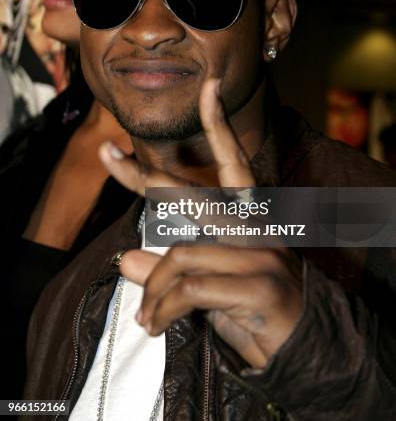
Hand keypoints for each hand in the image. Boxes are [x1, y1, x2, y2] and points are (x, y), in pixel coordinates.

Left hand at [99, 78, 302, 367]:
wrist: (305, 348)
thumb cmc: (252, 310)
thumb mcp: (204, 287)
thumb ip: (167, 271)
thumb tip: (125, 259)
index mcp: (247, 217)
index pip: (232, 162)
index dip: (219, 124)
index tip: (209, 88)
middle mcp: (254, 225)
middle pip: (191, 195)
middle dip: (145, 176)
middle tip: (106, 154)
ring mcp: (259, 252)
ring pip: (180, 255)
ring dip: (154, 290)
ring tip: (146, 316)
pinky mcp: (260, 285)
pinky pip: (189, 289)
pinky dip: (163, 309)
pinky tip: (155, 325)